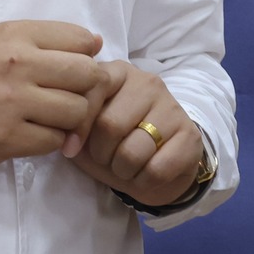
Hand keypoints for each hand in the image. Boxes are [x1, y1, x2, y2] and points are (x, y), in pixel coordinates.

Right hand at [0, 21, 107, 186]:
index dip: (88, 59)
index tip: (75, 74)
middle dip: (89, 93)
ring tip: (51, 122)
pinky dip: (51, 143)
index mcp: (14, 34)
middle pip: (88, 76)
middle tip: (73, 104)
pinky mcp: (5, 138)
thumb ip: (40, 41)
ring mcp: (12, 102)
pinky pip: (54, 141)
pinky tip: (33, 137)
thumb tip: (95, 44)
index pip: (82, 40)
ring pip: (77, 111)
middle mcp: (16, 62)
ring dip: (72, 122)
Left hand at [67, 61, 208, 209]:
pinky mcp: (190, 135)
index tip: (71, 148)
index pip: (92, 90)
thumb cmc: (116, 142)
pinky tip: (147, 173)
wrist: (161, 161)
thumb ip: (72, 124)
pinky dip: (144, 181)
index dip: (76, 126)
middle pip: (110, 125)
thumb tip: (64, 136)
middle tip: (107, 158)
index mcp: (118, 73)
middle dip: (101, 153)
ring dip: (123, 170)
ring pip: (133, 151)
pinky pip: (156, 169)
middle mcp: (147, 82)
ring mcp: (172, 107)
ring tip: (126, 166)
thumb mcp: (88, 130)